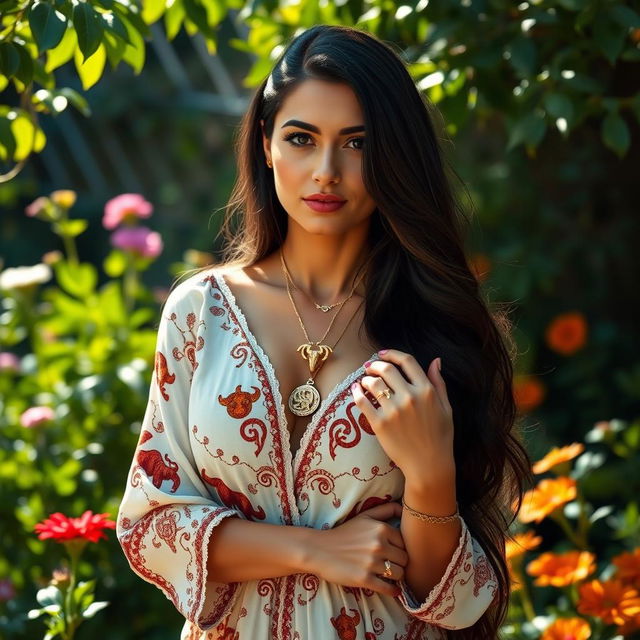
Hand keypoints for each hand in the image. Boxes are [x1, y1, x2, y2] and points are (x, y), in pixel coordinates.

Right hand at [307, 501, 407, 597]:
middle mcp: (378, 545)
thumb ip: (385, 510)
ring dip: (396, 576)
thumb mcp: (364, 516)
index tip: (394, 552)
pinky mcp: (365, 579)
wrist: (319, 550)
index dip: (400, 548)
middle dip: (399, 562)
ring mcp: (372, 563)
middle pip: (404, 559)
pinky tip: (392, 589)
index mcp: (381, 529)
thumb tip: (403, 508)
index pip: (405, 543)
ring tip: (388, 574)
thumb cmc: (344, 532)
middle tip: (391, 564)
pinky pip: (388, 588)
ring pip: (399, 574)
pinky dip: (392, 590)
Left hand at [351, 350, 454, 484]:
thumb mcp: (446, 407)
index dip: (392, 354)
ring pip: (373, 383)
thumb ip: (439, 383)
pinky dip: (356, 392)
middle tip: (369, 367)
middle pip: (386, 369)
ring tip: (365, 382)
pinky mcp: (380, 424)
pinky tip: (356, 391)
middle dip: (375, 364)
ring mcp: (394, 410)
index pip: (407, 361)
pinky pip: (362, 402)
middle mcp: (410, 397)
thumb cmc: (440, 437)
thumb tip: (436, 361)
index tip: (383, 354)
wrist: (429, 465)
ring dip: (366, 379)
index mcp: (426, 391)